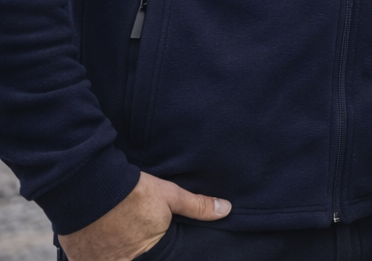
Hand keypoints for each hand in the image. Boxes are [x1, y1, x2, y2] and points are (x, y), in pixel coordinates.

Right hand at [58, 170, 228, 260]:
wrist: (91, 185)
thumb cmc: (133, 192)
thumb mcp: (170, 196)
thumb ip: (196, 207)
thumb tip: (226, 209)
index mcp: (147, 251)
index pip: (156, 259)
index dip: (152, 253)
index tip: (148, 246)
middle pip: (131, 258)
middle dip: (132, 252)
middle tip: (130, 238)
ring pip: (111, 260)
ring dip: (113, 253)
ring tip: (115, 239)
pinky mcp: (78, 258)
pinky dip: (94, 255)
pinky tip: (98, 243)